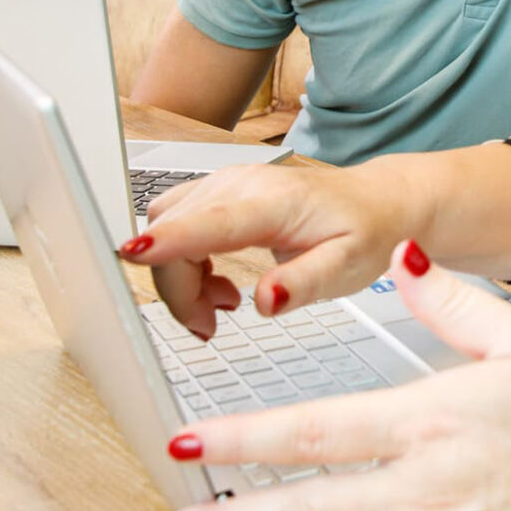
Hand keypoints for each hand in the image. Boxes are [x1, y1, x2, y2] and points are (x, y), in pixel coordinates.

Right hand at [123, 161, 411, 339]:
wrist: (379, 203)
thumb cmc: (366, 232)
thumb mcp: (348, 268)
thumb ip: (304, 284)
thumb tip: (265, 301)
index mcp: (272, 202)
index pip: (209, 221)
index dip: (168, 242)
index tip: (132, 255)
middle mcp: (241, 184)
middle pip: (174, 231)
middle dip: (177, 287)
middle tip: (210, 327)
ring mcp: (226, 184)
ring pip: (168, 228)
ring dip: (179, 276)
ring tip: (222, 306)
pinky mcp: (220, 193)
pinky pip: (178, 226)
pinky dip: (185, 263)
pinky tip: (218, 287)